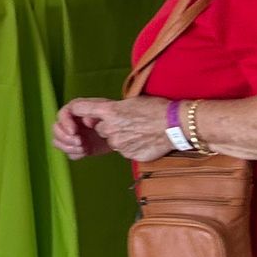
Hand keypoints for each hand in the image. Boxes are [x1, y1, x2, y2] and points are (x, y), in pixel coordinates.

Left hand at [53, 96, 170, 161]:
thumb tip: (105, 115)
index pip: (81, 109)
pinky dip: (131, 147)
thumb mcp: (132, 102)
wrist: (175, 125)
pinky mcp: (128, 155)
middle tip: (128, 123)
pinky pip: (124, 151)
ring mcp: (119, 144)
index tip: (83, 115)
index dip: (81, 113)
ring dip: (121, 138)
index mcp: (110, 111)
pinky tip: (143, 140)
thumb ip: (114, 109)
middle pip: (101, 130)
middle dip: (110, 127)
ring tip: (139, 131)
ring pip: (113, 142)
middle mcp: (110, 128)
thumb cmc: (156, 109)